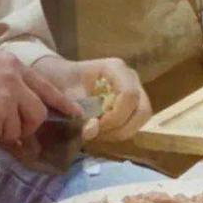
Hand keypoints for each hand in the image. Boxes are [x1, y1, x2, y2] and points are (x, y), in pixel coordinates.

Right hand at [0, 53, 79, 146]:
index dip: (62, 103)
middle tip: (3, 130)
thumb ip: (6, 87)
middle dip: (24, 128)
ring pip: (16, 129)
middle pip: (37, 113)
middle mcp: (15, 77)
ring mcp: (7, 96)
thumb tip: (17, 116)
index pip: (46, 86)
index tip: (77, 114)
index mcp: (12, 64)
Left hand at [34, 56, 151, 141]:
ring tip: (98, 133)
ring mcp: (135, 89)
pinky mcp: (132, 102)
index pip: (129, 94)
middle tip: (97, 133)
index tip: (94, 126)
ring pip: (142, 117)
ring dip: (121, 132)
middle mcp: (130, 77)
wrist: (60, 78)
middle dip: (121, 127)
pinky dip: (120, 132)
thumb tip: (92, 130)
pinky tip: (102, 131)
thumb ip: (79, 112)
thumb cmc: (61, 81)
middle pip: (142, 109)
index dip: (115, 116)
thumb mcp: (65, 95)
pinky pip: (136, 122)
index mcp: (115, 68)